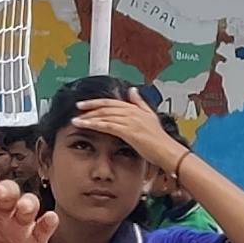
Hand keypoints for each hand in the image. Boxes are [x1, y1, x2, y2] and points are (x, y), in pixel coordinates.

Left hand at [0, 175, 49, 242]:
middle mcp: (2, 212)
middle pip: (9, 192)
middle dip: (6, 190)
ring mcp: (20, 225)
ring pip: (28, 205)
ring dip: (28, 203)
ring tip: (23, 208)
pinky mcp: (34, 241)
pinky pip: (43, 229)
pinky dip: (49, 222)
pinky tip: (50, 218)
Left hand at [66, 95, 185, 184]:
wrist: (167, 151)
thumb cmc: (159, 139)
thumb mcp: (150, 116)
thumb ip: (140, 103)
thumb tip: (132, 91)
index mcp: (135, 108)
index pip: (112, 102)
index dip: (97, 102)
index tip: (85, 104)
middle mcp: (132, 112)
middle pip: (106, 107)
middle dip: (89, 108)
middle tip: (77, 109)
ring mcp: (130, 121)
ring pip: (105, 115)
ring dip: (88, 117)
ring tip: (76, 120)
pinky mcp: (128, 131)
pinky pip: (107, 125)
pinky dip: (94, 124)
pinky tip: (85, 125)